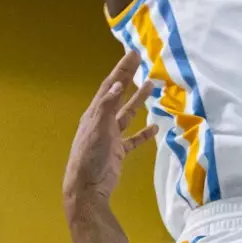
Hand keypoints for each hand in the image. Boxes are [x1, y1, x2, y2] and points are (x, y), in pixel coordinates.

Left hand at [63, 52, 158, 205]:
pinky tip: (154, 127)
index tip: (132, 55)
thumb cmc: (90, 157)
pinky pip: (133, 139)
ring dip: (138, 101)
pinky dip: (143, 133)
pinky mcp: (117, 151)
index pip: (109, 87)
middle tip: (140, 61)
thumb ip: (107, 107)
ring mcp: (110, 137)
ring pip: (127, 114)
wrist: (87, 188)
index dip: (121, 70)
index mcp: (95, 114)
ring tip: (151, 86)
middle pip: (117, 95)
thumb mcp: (97, 129)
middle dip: (128, 78)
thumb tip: (116, 85)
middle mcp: (102, 122)